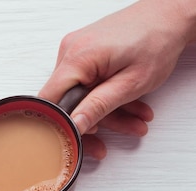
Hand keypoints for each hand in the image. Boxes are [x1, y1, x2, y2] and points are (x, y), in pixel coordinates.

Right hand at [39, 0, 192, 137]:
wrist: (170, 17)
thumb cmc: (158, 41)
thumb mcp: (131, 83)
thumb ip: (99, 106)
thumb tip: (75, 125)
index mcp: (78, 57)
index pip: (50, 101)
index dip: (58, 125)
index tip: (72, 141)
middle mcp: (70, 51)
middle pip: (66, 101)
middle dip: (91, 123)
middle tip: (105, 144)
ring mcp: (75, 51)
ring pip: (78, 95)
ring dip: (105, 112)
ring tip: (133, 122)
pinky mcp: (83, 53)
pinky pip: (85, 83)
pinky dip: (104, 97)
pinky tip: (126, 106)